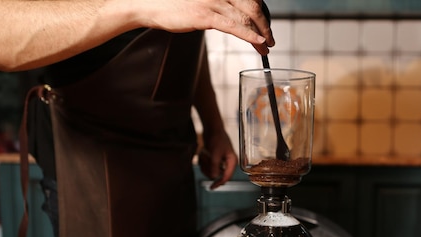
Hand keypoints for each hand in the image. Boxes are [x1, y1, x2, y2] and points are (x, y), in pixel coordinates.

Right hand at [141, 0, 274, 53]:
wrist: (149, 5)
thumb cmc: (174, 4)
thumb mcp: (202, 2)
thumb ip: (219, 6)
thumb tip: (237, 18)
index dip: (262, 13)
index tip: (266, 27)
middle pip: (252, 6)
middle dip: (265, 25)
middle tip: (270, 40)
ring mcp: (212, 0)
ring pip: (245, 17)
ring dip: (260, 34)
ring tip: (265, 47)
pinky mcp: (205, 15)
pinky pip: (234, 26)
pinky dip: (249, 35)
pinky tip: (258, 42)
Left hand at [198, 129, 236, 189]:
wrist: (212, 128)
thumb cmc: (217, 139)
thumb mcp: (215, 153)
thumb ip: (215, 166)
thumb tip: (213, 178)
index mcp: (232, 162)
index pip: (227, 177)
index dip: (219, 183)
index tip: (212, 187)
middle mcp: (227, 163)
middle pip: (217, 175)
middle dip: (208, 168)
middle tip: (205, 157)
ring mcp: (220, 162)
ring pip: (210, 171)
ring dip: (204, 164)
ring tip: (203, 153)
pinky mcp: (214, 160)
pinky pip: (207, 166)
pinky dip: (202, 161)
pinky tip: (202, 153)